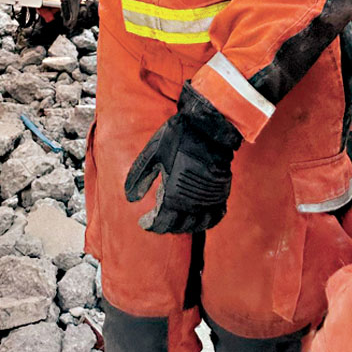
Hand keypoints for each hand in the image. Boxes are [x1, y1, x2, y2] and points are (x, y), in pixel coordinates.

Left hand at [124, 82, 240, 233]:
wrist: (207, 125)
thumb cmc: (178, 136)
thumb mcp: (153, 153)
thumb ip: (140, 177)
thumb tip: (129, 198)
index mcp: (174, 194)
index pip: (161, 222)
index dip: (151, 225)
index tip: (144, 222)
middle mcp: (194, 201)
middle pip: (180, 226)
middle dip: (167, 226)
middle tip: (158, 221)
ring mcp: (210, 198)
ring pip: (199, 224)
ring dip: (187, 226)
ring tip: (176, 221)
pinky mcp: (221, 191)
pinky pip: (216, 214)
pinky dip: (208, 220)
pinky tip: (199, 216)